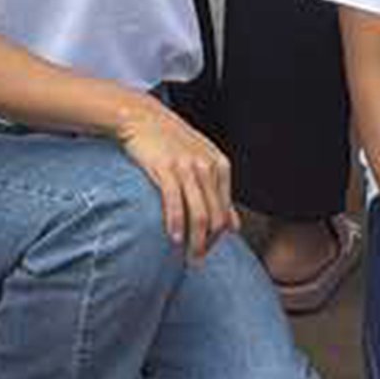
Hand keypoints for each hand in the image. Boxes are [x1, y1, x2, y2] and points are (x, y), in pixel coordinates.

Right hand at [116, 99, 236, 255]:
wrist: (143, 117)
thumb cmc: (172, 142)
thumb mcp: (202, 162)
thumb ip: (219, 193)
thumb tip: (235, 227)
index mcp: (219, 166)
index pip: (225, 212)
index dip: (217, 237)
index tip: (205, 250)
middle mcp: (207, 167)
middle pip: (215, 218)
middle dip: (207, 244)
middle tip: (196, 261)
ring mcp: (187, 167)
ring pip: (199, 215)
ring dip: (195, 242)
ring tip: (187, 258)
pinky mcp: (166, 168)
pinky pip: (175, 203)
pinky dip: (175, 224)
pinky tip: (174, 238)